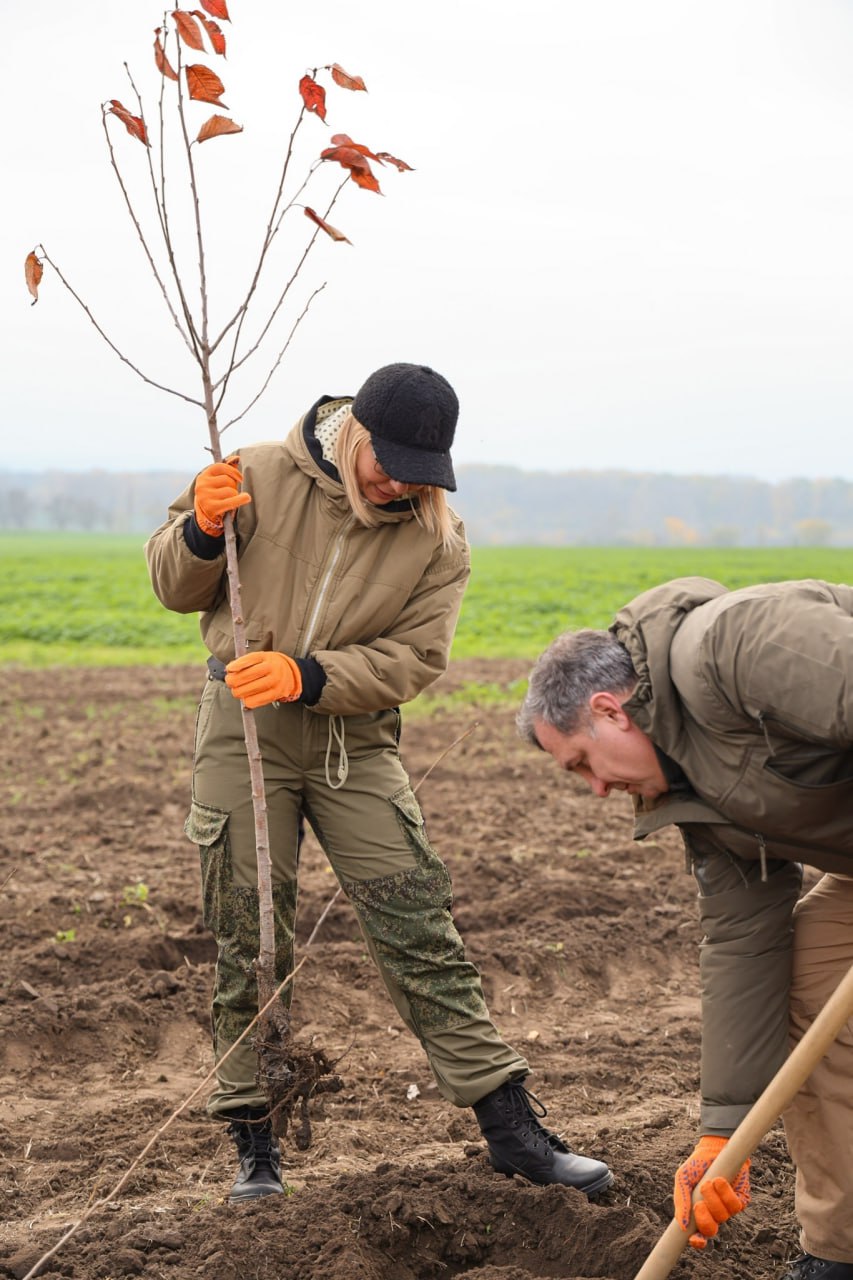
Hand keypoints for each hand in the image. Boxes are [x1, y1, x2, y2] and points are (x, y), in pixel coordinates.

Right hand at [194, 459, 251, 534]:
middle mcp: (202, 485)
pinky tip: (246, 498)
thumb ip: (227, 469)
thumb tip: (237, 458)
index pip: (220, 467)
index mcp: (203, 476)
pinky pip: (232, 500)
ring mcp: (206, 496)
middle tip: (231, 493)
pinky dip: (241, 499)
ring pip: (231, 491)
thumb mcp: (217, 482)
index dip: (233, 471)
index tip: (240, 478)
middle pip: (227, 480)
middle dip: (233, 486)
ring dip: (235, 495)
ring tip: (230, 499)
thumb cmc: (215, 495)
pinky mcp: (211, 507)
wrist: (205, 515)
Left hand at [225, 652, 301, 708]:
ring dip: (238, 692)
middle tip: (231, 681)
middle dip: (232, 681)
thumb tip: (229, 670)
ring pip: (246, 692)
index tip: (229, 670)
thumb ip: (244, 661)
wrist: (290, 673)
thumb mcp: (260, 657)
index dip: (235, 667)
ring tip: (239, 689)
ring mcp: (274, 684)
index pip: (247, 662)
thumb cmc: (270, 664)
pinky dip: (246, 701)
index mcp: (267, 658)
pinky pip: (253, 702)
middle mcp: (272, 670)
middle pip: (243, 678)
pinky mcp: (274, 696)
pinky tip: (247, 696)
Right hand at [673, 1135, 750, 1249]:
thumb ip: (681, 1201)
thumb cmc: (696, 1165)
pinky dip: (726, 1193)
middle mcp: (714, 1214)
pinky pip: (735, 1205)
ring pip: (723, 1217)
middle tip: (699, 1203)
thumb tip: (682, 1226)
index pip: (699, 1235)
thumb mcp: (682, 1180)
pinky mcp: (741, 1199)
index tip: (694, 1239)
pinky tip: (720, 1180)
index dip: (698, 1242)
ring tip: (709, 1182)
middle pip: (711, 1230)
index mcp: (698, 1213)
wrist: (714, 1148)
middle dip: (705, 1219)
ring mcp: (728, 1208)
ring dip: (714, 1199)